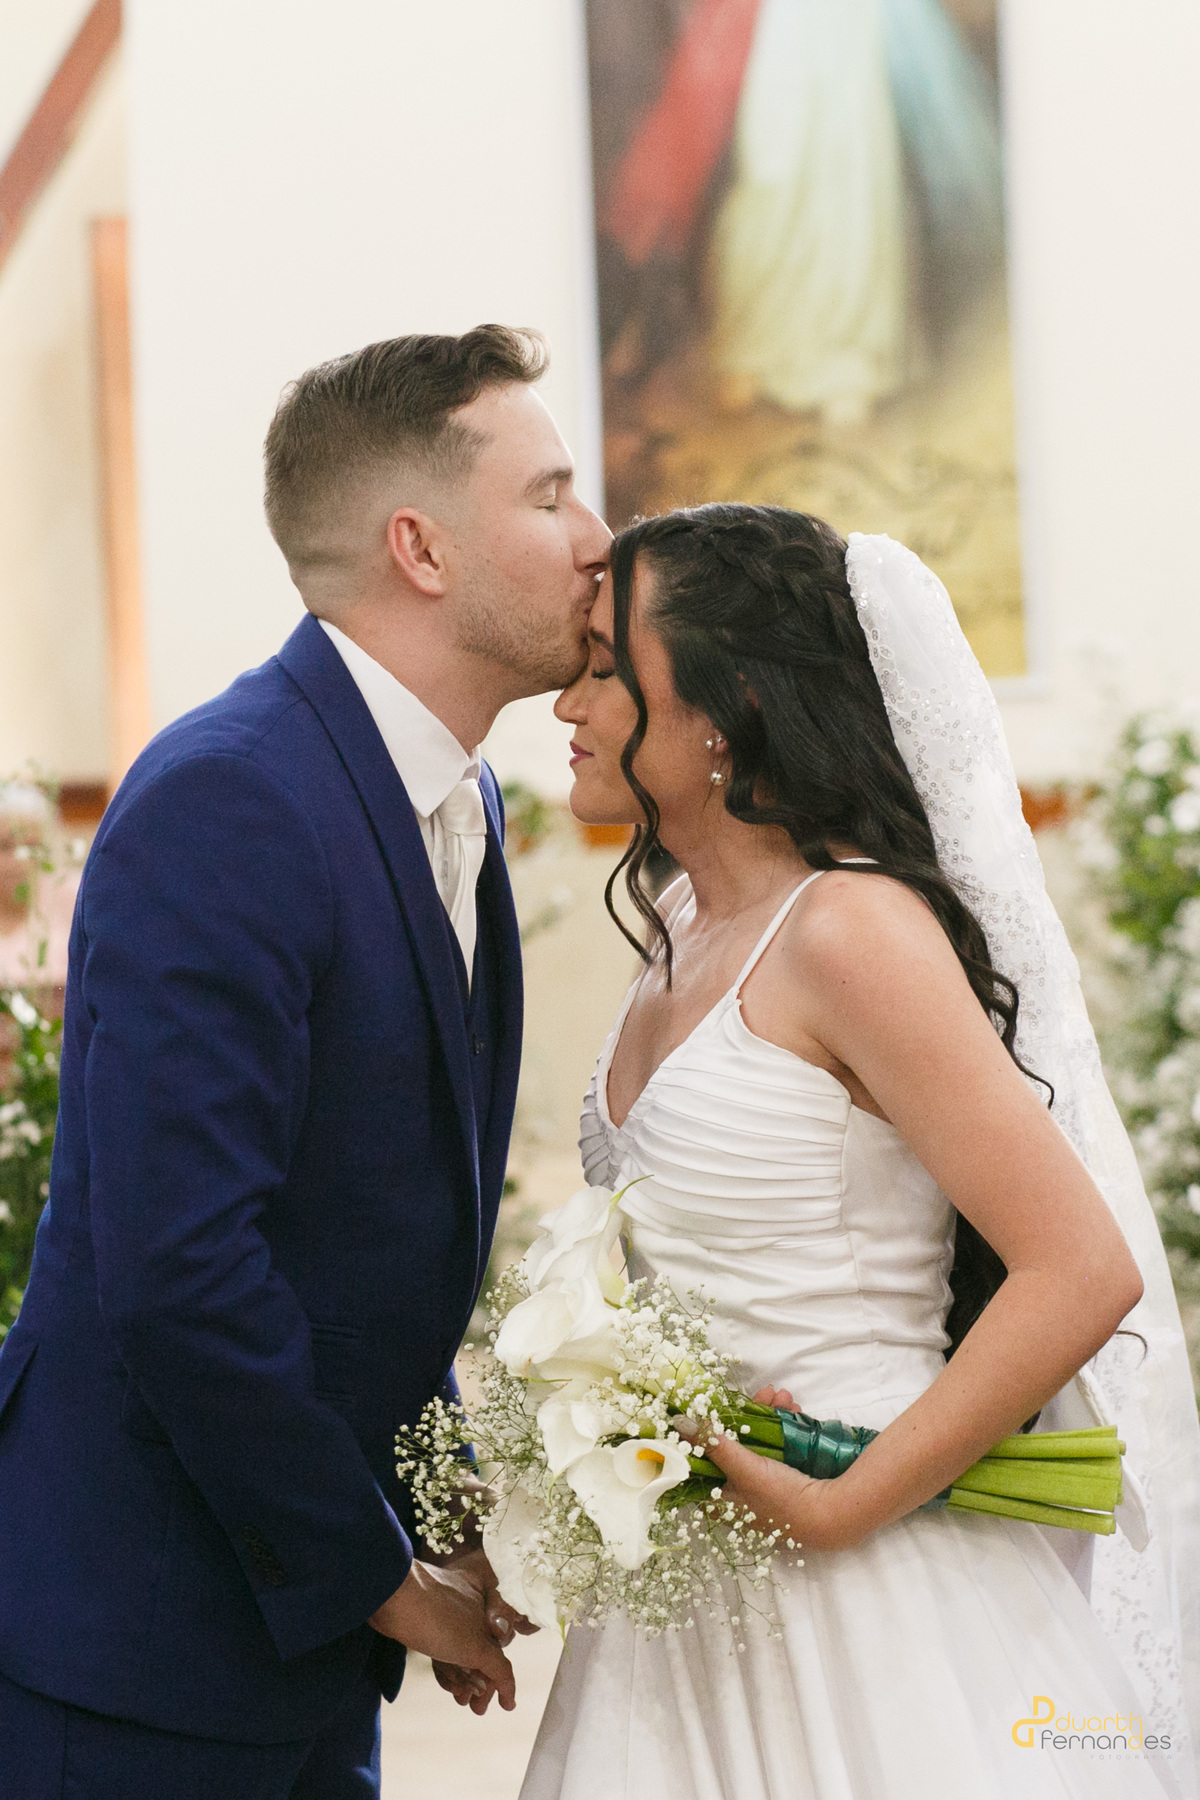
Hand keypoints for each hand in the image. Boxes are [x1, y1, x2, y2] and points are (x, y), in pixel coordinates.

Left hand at [369, 1560, 515, 1710]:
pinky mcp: (428, 1623)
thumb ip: (498, 1667)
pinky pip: (444, 1651)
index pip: (501, 1649)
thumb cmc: (438, 1616)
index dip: (500, 1678)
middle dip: (481, 1683)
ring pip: (462, 1654)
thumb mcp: (476, 1646)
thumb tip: (510, 1694)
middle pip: (482, 1653)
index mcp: (487, 1605)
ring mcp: (448, 1615)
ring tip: (461, 1699)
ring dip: (464, 1679)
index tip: (503, 1703)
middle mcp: (471, 1607)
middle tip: (477, 1707)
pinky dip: (447, 1669)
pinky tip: (449, 1685)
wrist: (391, 1598)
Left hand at [698, 1386, 862, 1552]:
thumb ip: (712, 1444)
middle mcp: (739, 1494)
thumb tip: (679, 1422)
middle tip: (767, 1393)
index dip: (712, 1428)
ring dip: (772, 1414)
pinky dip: (785, 1426)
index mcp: (721, 1500)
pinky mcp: (784, 1479)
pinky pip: (778, 1446)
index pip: (706, 1458)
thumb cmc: (781, 1499)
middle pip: (735, 1444)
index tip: (719, 1404)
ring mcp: (762, 1487)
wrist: (831, 1515)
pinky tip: (796, 1411)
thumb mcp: (743, 1468)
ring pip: (759, 1441)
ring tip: (786, 1398)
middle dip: (751, 1414)